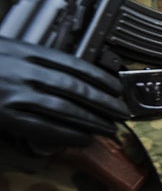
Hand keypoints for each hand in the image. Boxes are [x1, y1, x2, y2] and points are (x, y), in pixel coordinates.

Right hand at [0, 38, 127, 148]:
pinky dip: (67, 134)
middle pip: (73, 87)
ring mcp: (14, 93)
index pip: (71, 64)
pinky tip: (83, 139)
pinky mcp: (4, 115)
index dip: (99, 77)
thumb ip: (31, 61)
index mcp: (25, 51)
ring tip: (109, 128)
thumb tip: (65, 76)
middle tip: (121, 112)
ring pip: (63, 108)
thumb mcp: (4, 51)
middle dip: (103, 101)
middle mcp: (23, 71)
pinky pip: (42, 127)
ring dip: (91, 120)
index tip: (116, 87)